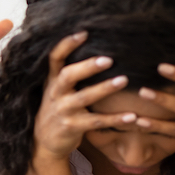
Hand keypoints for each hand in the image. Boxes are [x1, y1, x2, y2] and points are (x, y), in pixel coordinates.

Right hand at [32, 32, 132, 164]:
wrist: (42, 142)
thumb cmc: (56, 109)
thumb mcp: (54, 89)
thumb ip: (67, 72)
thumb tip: (90, 46)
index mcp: (52, 80)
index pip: (55, 58)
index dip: (67, 44)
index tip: (84, 32)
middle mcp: (55, 93)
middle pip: (68, 75)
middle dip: (88, 66)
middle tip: (109, 59)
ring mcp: (63, 111)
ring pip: (84, 97)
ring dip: (104, 88)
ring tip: (123, 80)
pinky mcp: (72, 127)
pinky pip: (96, 122)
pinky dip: (115, 119)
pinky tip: (132, 116)